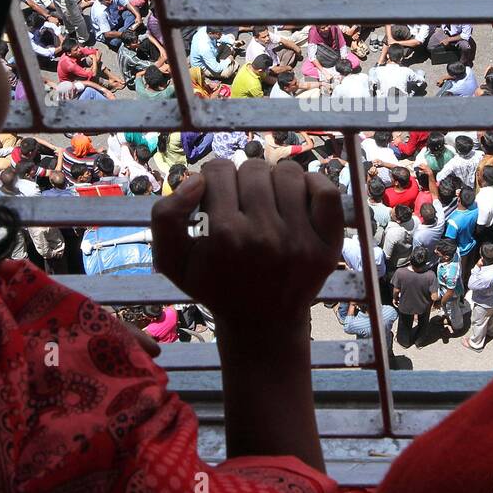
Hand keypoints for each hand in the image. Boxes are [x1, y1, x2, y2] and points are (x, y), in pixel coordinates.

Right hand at [152, 160, 342, 323]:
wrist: (262, 324)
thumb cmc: (215, 285)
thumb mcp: (172, 261)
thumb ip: (165, 216)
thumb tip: (196, 180)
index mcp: (222, 235)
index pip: (218, 170)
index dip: (215, 180)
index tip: (218, 198)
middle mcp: (262, 235)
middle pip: (253, 168)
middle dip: (244, 180)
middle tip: (244, 203)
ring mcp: (299, 240)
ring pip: (287, 173)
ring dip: (276, 180)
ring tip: (270, 201)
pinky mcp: (326, 245)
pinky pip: (326, 191)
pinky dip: (313, 183)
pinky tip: (299, 197)